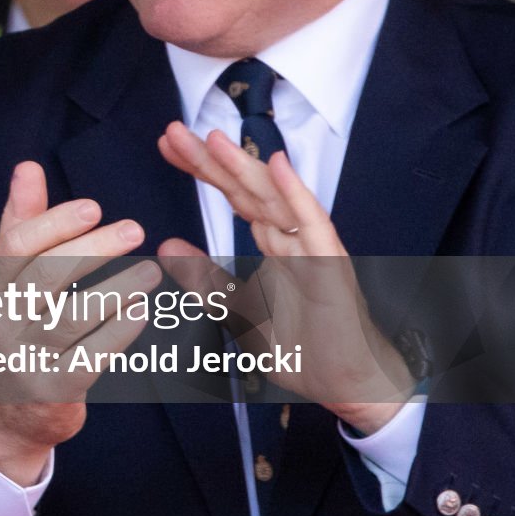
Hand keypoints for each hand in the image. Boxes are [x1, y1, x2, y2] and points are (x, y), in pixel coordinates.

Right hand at [0, 160, 156, 482]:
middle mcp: (1, 322)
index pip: (17, 247)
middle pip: (47, 277)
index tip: (95, 207)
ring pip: (72, 316)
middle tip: (135, 229)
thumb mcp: (9, 279)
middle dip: (94, 249)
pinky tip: (140, 309)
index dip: (56, 223)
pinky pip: (92, 355)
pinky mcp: (55, 390)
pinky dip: (118, 330)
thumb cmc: (17, 327)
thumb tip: (28, 167)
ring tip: (150, 270)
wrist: (4, 411)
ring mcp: (27, 358)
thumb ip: (22, 222)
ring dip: (116, 288)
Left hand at [157, 123, 413, 431]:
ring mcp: (313, 248)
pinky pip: (312, 224)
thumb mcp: (239, 313)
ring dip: (244, 166)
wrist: (348, 383)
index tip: (167, 146)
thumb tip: (166, 247)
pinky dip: (295, 193)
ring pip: (274, 198)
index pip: (232, 196)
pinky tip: (277, 165)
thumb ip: (206, 281)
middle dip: (210, 160)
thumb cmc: (304, 348)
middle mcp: (293, 238)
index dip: (202, 169)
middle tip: (174, 132)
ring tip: (213, 140)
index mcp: (274, 244)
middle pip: (246, 189)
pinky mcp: (331, 266)